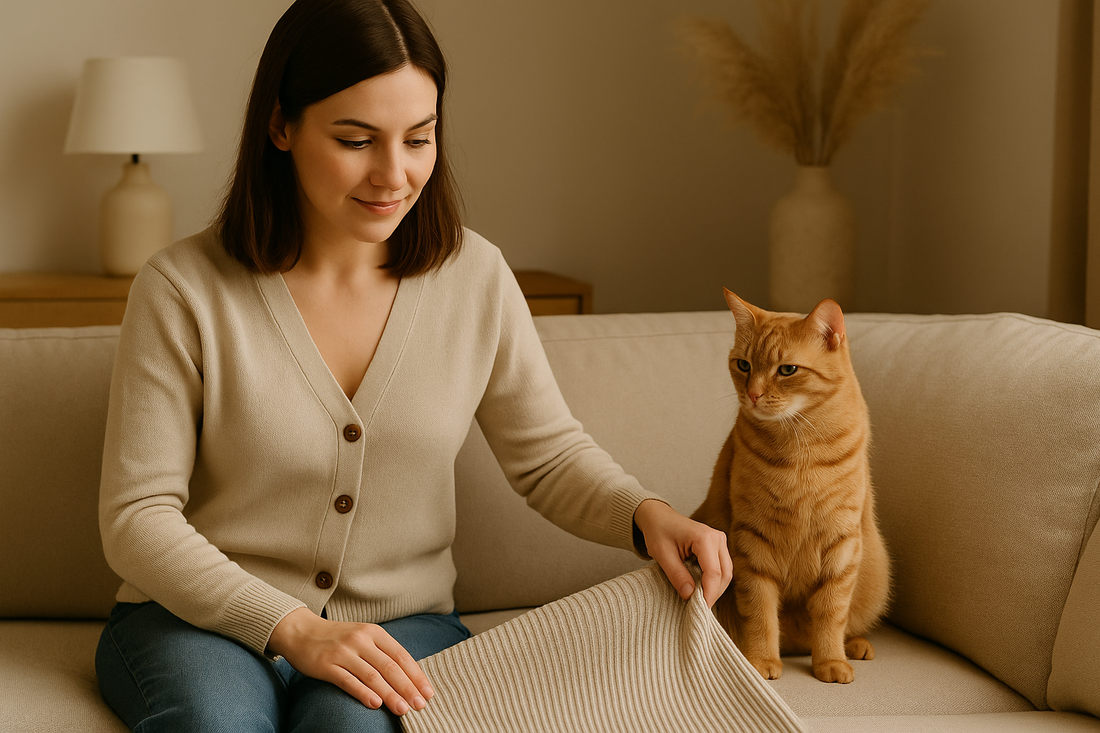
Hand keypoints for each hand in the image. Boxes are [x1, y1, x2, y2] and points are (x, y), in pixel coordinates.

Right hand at [267, 607, 433, 715]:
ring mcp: (343, 652)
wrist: (301, 631)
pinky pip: (348, 681)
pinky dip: (363, 693)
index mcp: (374, 632)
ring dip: (390, 694)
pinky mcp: (327, 665)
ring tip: (403, 709)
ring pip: (372, 675)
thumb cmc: (338, 638)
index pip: (401, 655)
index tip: (428, 692)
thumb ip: (382, 652)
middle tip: (420, 705)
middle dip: (407, 688)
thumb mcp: (363, 637)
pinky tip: (376, 704)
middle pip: (389, 667)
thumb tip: (408, 677)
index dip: (416, 675)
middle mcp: (360, 640)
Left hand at [633, 499, 731, 607]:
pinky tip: (701, 588)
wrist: (658, 517)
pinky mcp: (718, 546)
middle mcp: (717, 538)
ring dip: (715, 588)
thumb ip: (677, 575)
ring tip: (699, 599)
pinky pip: (722, 568)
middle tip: (698, 607)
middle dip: (714, 593)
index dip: (708, 593)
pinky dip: (714, 581)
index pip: (713, 572)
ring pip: (726, 572)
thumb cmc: (658, 532)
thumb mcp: (662, 555)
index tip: (700, 608)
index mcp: (704, 537)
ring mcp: (720, 541)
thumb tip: (690, 596)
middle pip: (724, 574)